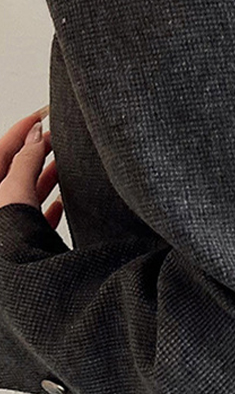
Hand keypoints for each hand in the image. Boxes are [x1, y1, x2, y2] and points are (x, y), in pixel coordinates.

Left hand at [0, 105, 62, 230]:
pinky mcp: (23, 240)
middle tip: (61, 137)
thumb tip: (38, 134)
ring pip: (28, 191)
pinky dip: (51, 207)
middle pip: (16, 168)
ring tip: (68, 164)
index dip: (24, 129)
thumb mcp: (14, 189)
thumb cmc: (5, 238)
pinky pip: (37, 217)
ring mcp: (8, 221)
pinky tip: (63, 202)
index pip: (3, 148)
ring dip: (47, 177)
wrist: (17, 279)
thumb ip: (27, 161)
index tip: (45, 114)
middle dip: (38, 152)